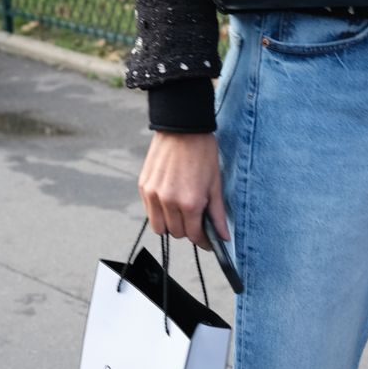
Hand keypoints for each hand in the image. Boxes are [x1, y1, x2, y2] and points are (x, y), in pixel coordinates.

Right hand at [139, 131, 225, 248]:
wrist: (182, 128)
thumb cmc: (203, 153)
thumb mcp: (215, 184)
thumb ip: (217, 214)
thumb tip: (224, 237)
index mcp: (190, 202)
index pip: (193, 235)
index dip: (202, 240)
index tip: (207, 240)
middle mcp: (169, 201)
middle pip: (176, 233)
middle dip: (188, 230)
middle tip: (196, 220)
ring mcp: (153, 194)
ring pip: (159, 227)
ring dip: (171, 224)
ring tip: (182, 212)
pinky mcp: (143, 187)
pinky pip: (149, 212)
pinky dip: (159, 212)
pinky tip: (170, 201)